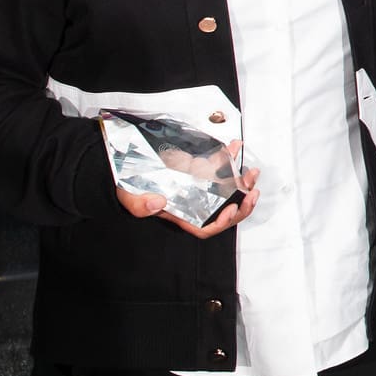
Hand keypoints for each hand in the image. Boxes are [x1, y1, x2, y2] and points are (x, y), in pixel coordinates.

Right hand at [115, 157, 259, 239]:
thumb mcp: (129, 198)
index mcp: (180, 215)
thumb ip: (140, 205)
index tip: (231, 209)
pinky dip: (228, 158)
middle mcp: (193, 203)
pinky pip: (218, 168)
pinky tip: (234, 148)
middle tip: (252, 191)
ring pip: (226, 191)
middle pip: (223, 212)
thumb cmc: (128, 189)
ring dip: (242, 182)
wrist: (123, 169)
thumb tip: (158, 203)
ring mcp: (197, 188)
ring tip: (251, 172)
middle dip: (242, 204)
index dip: (220, 223)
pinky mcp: (198, 171)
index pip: (205, 228)